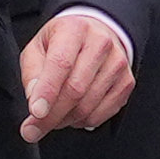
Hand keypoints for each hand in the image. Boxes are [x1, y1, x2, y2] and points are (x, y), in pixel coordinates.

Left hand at [18, 10, 132, 143]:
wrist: (95, 35)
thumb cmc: (62, 43)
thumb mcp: (37, 49)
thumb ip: (32, 74)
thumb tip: (35, 101)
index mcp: (74, 29)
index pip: (61, 63)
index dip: (47, 91)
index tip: (36, 113)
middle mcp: (100, 43)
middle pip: (76, 89)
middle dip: (51, 115)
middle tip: (34, 129)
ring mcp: (118, 63)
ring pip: (88, 106)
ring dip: (65, 120)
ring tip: (53, 116)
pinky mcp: (127, 82)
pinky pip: (101, 114)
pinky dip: (82, 122)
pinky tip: (72, 113)